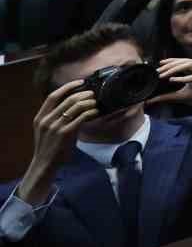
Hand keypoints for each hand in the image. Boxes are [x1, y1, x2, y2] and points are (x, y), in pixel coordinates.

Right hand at [18, 81, 102, 203]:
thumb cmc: (48, 146)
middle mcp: (46, 120)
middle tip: (93, 94)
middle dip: (83, 94)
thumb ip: (55, 116)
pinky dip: (90, 112)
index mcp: (39, 117)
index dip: (67, 87)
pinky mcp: (65, 133)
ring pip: (76, 107)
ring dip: (89, 102)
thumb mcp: (46, 129)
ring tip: (95, 103)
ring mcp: (55, 127)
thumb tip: (75, 103)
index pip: (53, 96)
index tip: (80, 82)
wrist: (44, 164)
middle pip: (68, 99)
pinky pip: (81, 117)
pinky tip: (95, 112)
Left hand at [151, 58, 191, 129]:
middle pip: (184, 61)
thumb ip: (168, 96)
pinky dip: (184, 78)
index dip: (171, 61)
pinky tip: (173, 80)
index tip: (159, 63)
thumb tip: (150, 101)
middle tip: (158, 71)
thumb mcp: (182, 96)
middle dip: (170, 65)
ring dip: (174, 69)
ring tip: (163, 75)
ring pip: (189, 64)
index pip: (182, 61)